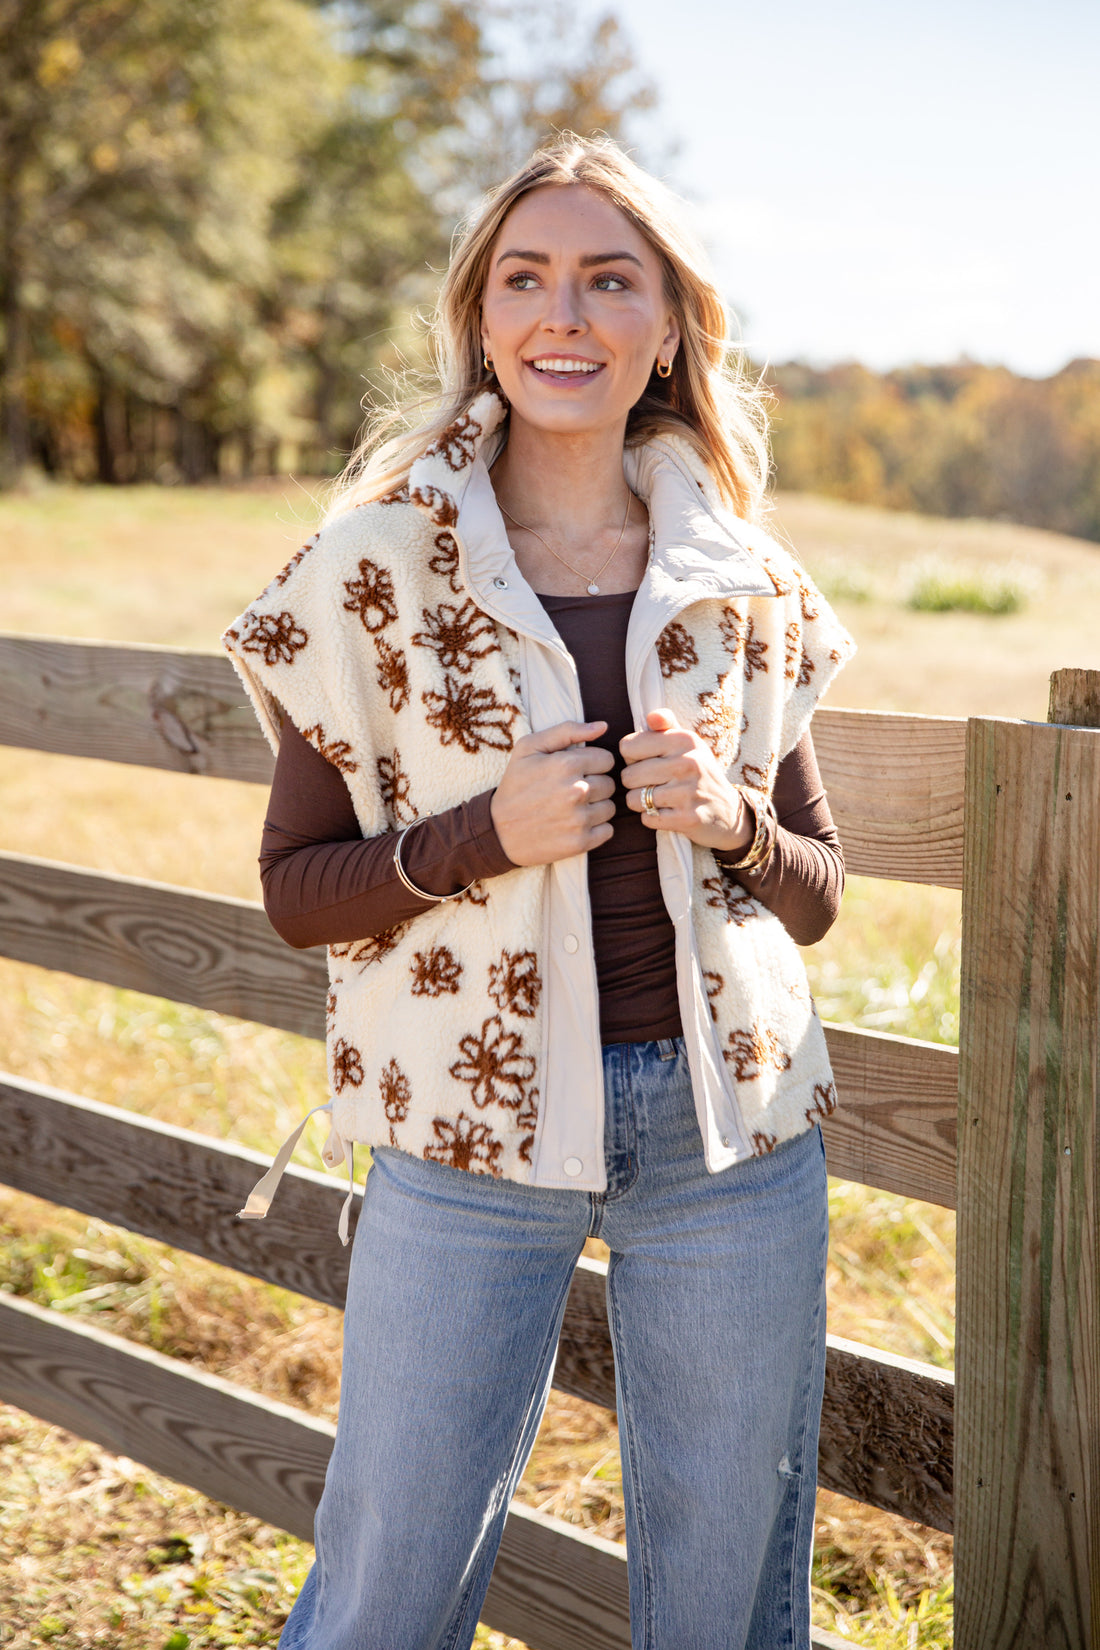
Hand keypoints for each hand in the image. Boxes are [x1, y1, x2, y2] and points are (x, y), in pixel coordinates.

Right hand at [491, 720, 615, 865]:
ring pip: (610, 807)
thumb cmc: (515, 784)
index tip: (575, 772)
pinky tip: (574, 825)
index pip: (607, 759)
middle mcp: (577, 791)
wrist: (498, 830)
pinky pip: (608, 831)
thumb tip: (604, 726)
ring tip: (571, 809)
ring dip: (596, 808)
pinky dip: (595, 829)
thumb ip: (567, 730)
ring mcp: (579, 819)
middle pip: (610, 784)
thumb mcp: (529, 748)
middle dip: (594, 785)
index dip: (592, 764)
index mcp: (567, 764)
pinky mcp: (580, 842)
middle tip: (570, 792)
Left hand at [620, 708, 752, 853]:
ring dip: (641, 803)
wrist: (729, 812)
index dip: (633, 757)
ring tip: (658, 799)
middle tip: (653, 784)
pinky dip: (651, 818)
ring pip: (634, 799)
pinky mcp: (688, 819)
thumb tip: (651, 716)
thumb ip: (666, 725)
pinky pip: (647, 818)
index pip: (628, 746)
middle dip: (634, 783)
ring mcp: (689, 792)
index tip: (649, 761)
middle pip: (628, 775)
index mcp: (685, 740)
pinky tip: (667, 812)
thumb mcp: (688, 744)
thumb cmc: (699, 773)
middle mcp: (688, 763)